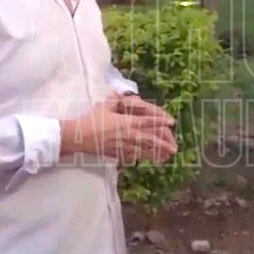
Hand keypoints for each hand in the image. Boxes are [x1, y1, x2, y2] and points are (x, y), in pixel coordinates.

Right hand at [60, 96, 177, 165]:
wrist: (78, 137)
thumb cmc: (91, 119)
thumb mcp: (105, 106)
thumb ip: (116, 100)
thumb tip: (120, 94)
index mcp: (127, 122)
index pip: (148, 121)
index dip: (161, 121)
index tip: (171, 122)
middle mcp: (128, 135)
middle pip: (150, 140)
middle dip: (163, 144)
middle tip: (174, 148)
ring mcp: (123, 147)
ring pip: (144, 151)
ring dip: (156, 154)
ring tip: (165, 157)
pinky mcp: (116, 154)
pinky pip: (132, 157)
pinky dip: (140, 158)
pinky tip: (146, 160)